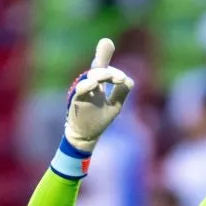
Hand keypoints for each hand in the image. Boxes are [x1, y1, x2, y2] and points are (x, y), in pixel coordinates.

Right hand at [63, 38, 133, 152]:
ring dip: (100, 74)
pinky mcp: (76, 101)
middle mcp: (90, 85)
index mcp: (99, 85)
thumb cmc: (99, 121)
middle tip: (120, 77)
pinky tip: (93, 84)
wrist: (87, 137)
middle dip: (107, 68)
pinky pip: (80, 90)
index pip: (104, 68)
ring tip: (109, 75)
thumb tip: (129, 79)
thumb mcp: (115, 106)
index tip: (122, 79)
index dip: (112, 68)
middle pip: (96, 69)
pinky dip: (86, 85)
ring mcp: (83, 92)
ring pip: (89, 77)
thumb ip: (121, 92)